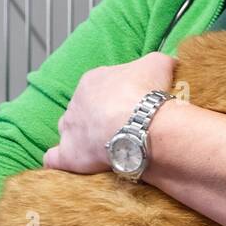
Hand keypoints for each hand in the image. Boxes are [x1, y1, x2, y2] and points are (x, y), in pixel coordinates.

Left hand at [44, 52, 175, 172]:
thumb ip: (159, 62)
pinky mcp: (69, 154)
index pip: (100, 86)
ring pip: (70, 130)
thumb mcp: (159, 64)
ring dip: (81, 136)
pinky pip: (55, 158)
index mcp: (94, 80)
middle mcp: (76, 102)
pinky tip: (71, 163)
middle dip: (98, 116)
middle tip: (122, 127)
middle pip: (84, 108)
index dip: (115, 96)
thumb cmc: (147, 93)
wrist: (141, 125)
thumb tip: (169, 63)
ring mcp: (70, 128)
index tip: (131, 106)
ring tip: (103, 146)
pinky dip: (60, 160)